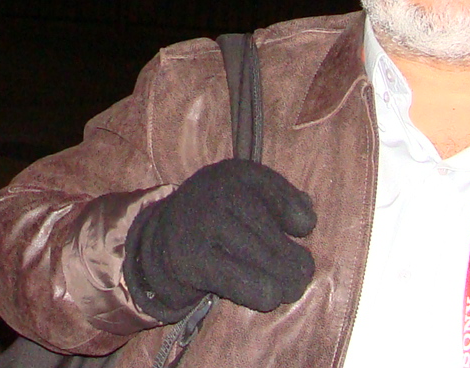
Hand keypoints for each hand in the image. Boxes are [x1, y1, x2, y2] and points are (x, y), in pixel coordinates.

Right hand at [122, 158, 316, 320]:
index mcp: (236, 172)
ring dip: (283, 284)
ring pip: (263, 263)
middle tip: (300, 277)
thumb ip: (282, 199)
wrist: (164, 237)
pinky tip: (266, 296)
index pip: (280, 195)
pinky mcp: (190, 259)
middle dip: (295, 264)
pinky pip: (241, 284)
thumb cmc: (221, 217)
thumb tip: (305, 219)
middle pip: (274, 237)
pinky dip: (260, 294)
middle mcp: (217, 191)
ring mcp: (201, 224)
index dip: (299, 218)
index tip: (302, 230)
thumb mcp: (249, 195)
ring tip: (288, 289)